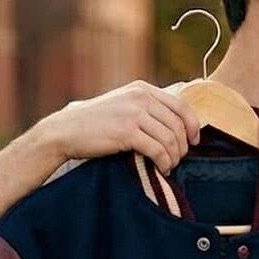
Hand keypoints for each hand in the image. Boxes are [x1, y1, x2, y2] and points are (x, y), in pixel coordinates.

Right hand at [35, 81, 200, 174]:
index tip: (194, 141)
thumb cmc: (95, 123)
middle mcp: (140, 97)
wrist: (64, 131)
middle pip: (178, 125)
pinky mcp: (126, 132)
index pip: (181, 105)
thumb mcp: (123, 104)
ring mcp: (133, 113)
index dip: (193, 125)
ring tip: (169, 166)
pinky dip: (164, 162)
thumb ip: (147, 107)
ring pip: (170, 139)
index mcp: (142, 89)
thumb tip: (178, 124)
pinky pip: (158, 150)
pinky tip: (161, 169)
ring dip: (174, 157)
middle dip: (183, 146)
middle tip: (179, 159)